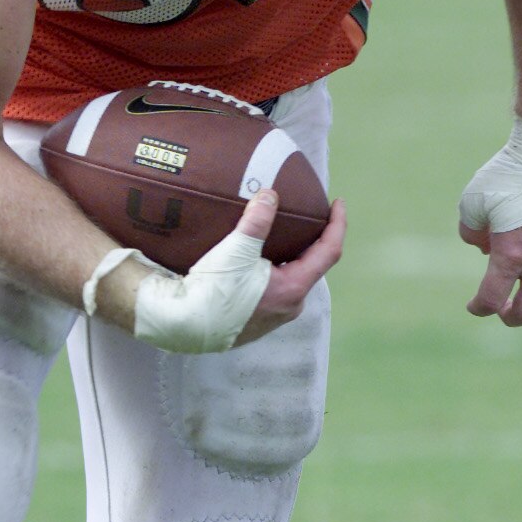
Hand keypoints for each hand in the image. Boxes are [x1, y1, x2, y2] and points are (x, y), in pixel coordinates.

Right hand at [130, 190, 345, 354]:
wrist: (183, 326)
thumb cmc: (213, 290)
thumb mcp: (237, 250)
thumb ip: (257, 220)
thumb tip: (270, 195)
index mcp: (294, 288)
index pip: (329, 251)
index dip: (337, 225)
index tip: (337, 203)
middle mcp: (290, 306)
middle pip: (311, 265)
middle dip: (312, 240)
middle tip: (307, 216)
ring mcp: (274, 316)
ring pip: (291, 277)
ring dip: (290, 254)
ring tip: (282, 233)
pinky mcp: (257, 319)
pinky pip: (274, 287)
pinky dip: (273, 268)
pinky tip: (257, 258)